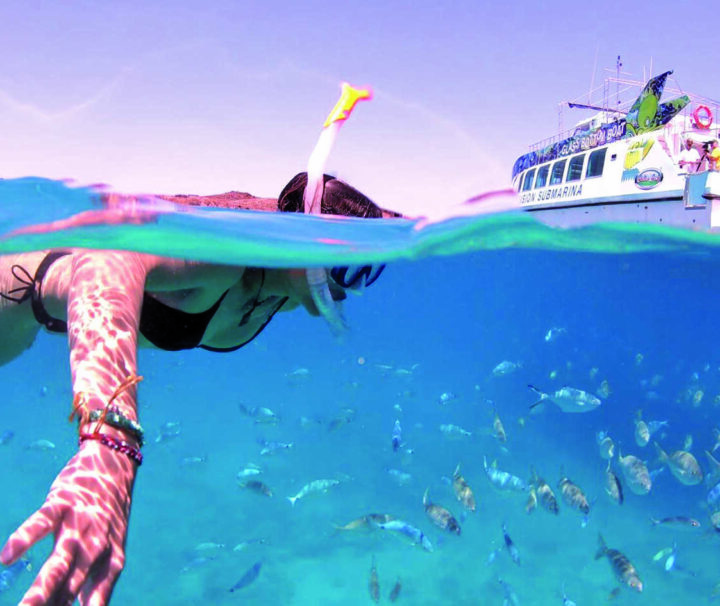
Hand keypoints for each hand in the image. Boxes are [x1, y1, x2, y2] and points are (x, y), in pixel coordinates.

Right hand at [1, 440, 136, 604]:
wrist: (116, 465)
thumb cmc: (108, 516)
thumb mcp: (111, 550)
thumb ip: (97, 586)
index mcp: (109, 562)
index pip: (92, 601)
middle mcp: (96, 547)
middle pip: (70, 587)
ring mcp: (78, 524)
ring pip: (57, 562)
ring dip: (40, 589)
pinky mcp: (63, 502)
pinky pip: (41, 522)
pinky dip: (24, 538)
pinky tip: (6, 556)